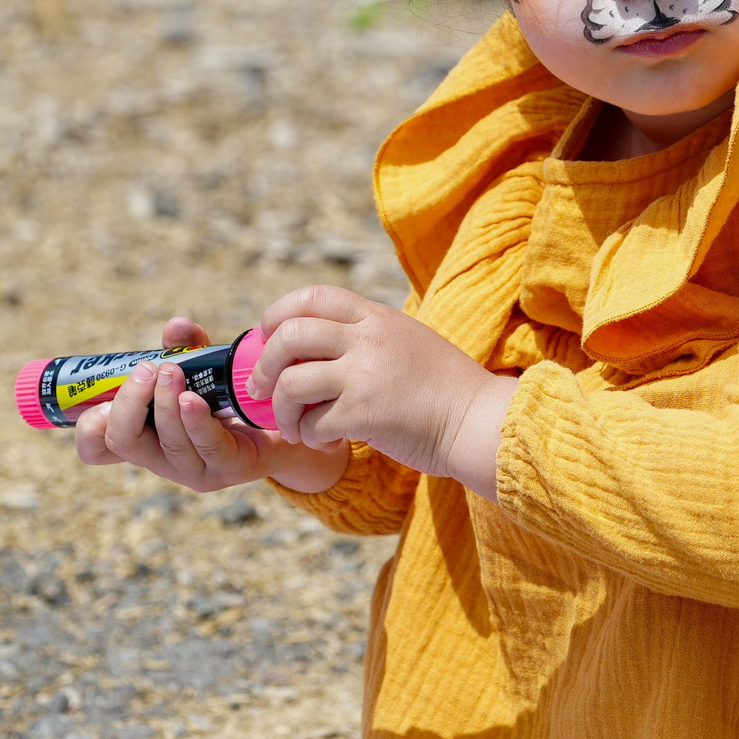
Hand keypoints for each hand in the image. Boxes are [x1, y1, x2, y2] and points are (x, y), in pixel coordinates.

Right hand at [74, 317, 348, 494]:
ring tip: (172, 371)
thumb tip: (176, 327)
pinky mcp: (228, 468)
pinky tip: (194, 398)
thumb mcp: (202, 369)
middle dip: (127, 403)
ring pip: (166, 443)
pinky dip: (196, 420)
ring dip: (164, 404)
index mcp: (144, 438)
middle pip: (123, 442)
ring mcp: (194, 470)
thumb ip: (185, 349)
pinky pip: (206, 446)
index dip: (88, 429)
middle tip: (145, 371)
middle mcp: (162, 459)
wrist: (284, 426)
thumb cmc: (229, 397)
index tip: (95, 400)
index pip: (96, 448)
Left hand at [247, 288, 516, 500]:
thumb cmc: (446, 389)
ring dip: (281, 410)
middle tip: (259, 387)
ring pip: (291, 383)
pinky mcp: (365, 414)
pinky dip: (310, 437)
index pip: (313, 297)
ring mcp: (365, 376)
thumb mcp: (409, 341)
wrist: (479, 421)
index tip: (268, 334)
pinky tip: (326, 441)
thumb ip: (369, 335)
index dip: (278, 313)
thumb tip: (317, 342)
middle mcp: (368, 339)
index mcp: (377, 318)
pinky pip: (312, 423)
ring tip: (292, 426)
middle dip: (264, 364)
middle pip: (289, 335)